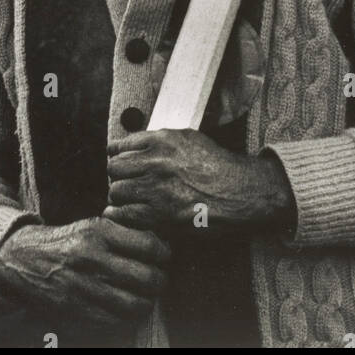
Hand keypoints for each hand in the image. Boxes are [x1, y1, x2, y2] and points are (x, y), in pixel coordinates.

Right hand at [0, 218, 170, 328]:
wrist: (26, 259)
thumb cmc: (69, 240)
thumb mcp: (94, 225)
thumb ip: (125, 233)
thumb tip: (161, 246)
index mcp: (100, 232)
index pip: (149, 245)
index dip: (164, 254)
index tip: (164, 257)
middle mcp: (93, 258)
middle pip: (147, 278)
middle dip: (160, 281)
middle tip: (158, 280)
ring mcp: (84, 286)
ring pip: (134, 304)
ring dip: (146, 302)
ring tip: (145, 296)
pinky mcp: (76, 308)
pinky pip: (114, 320)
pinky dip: (126, 317)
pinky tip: (126, 308)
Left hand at [106, 129, 294, 233]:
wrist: (240, 190)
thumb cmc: (217, 165)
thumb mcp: (189, 138)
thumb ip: (160, 140)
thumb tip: (136, 144)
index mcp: (162, 139)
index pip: (121, 145)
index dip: (117, 156)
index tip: (120, 162)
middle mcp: (156, 161)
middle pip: (114, 168)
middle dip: (117, 176)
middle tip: (125, 182)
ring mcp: (157, 188)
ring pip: (117, 191)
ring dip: (121, 196)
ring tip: (130, 200)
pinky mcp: (160, 214)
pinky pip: (126, 214)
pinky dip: (123, 215)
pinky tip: (129, 214)